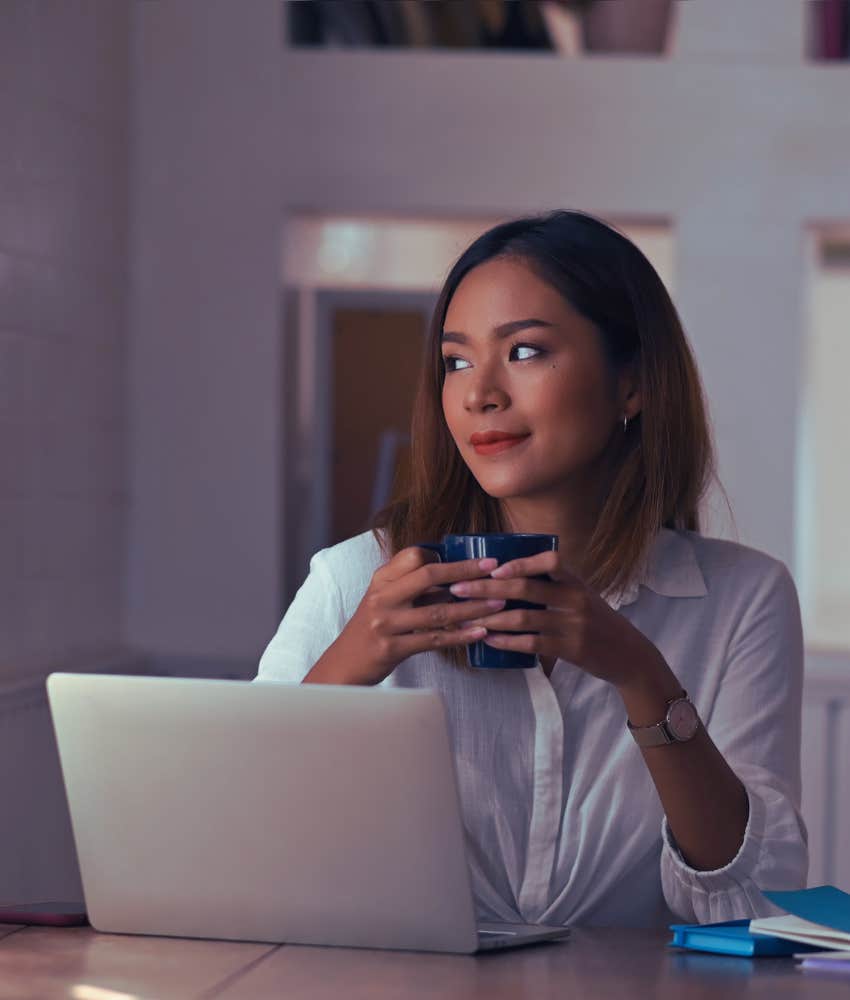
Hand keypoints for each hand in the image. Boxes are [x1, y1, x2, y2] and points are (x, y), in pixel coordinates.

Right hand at [305, 547, 507, 685]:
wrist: (344, 665)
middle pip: (428, 575)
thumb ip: (412, 586)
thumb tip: (453, 573)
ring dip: (472, 607)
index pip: (415, 556)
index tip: (473, 559)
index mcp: (381, 580)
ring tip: (499, 604)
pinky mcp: (391, 648)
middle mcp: (382, 596)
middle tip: (494, 569)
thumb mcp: (384, 600)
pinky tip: (480, 633)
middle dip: (465, 571)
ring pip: (437, 611)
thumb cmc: (372, 630)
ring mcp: (385, 622)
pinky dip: (460, 636)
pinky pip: (433, 639)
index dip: (446, 557)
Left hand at [448, 549, 669, 691]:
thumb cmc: (597, 622)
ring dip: (490, 617)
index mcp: (576, 581)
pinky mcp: (570, 649)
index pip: (551, 561)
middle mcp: (576, 599)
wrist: (629, 655)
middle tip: (458, 588)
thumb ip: (553, 585)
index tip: (493, 567)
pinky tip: (489, 640)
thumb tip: (507, 575)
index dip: (521, 562)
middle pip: (527, 588)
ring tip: (465, 617)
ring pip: (524, 617)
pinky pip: (532, 644)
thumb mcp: (581, 596)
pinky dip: (506, 641)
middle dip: (487, 588)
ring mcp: (573, 625)